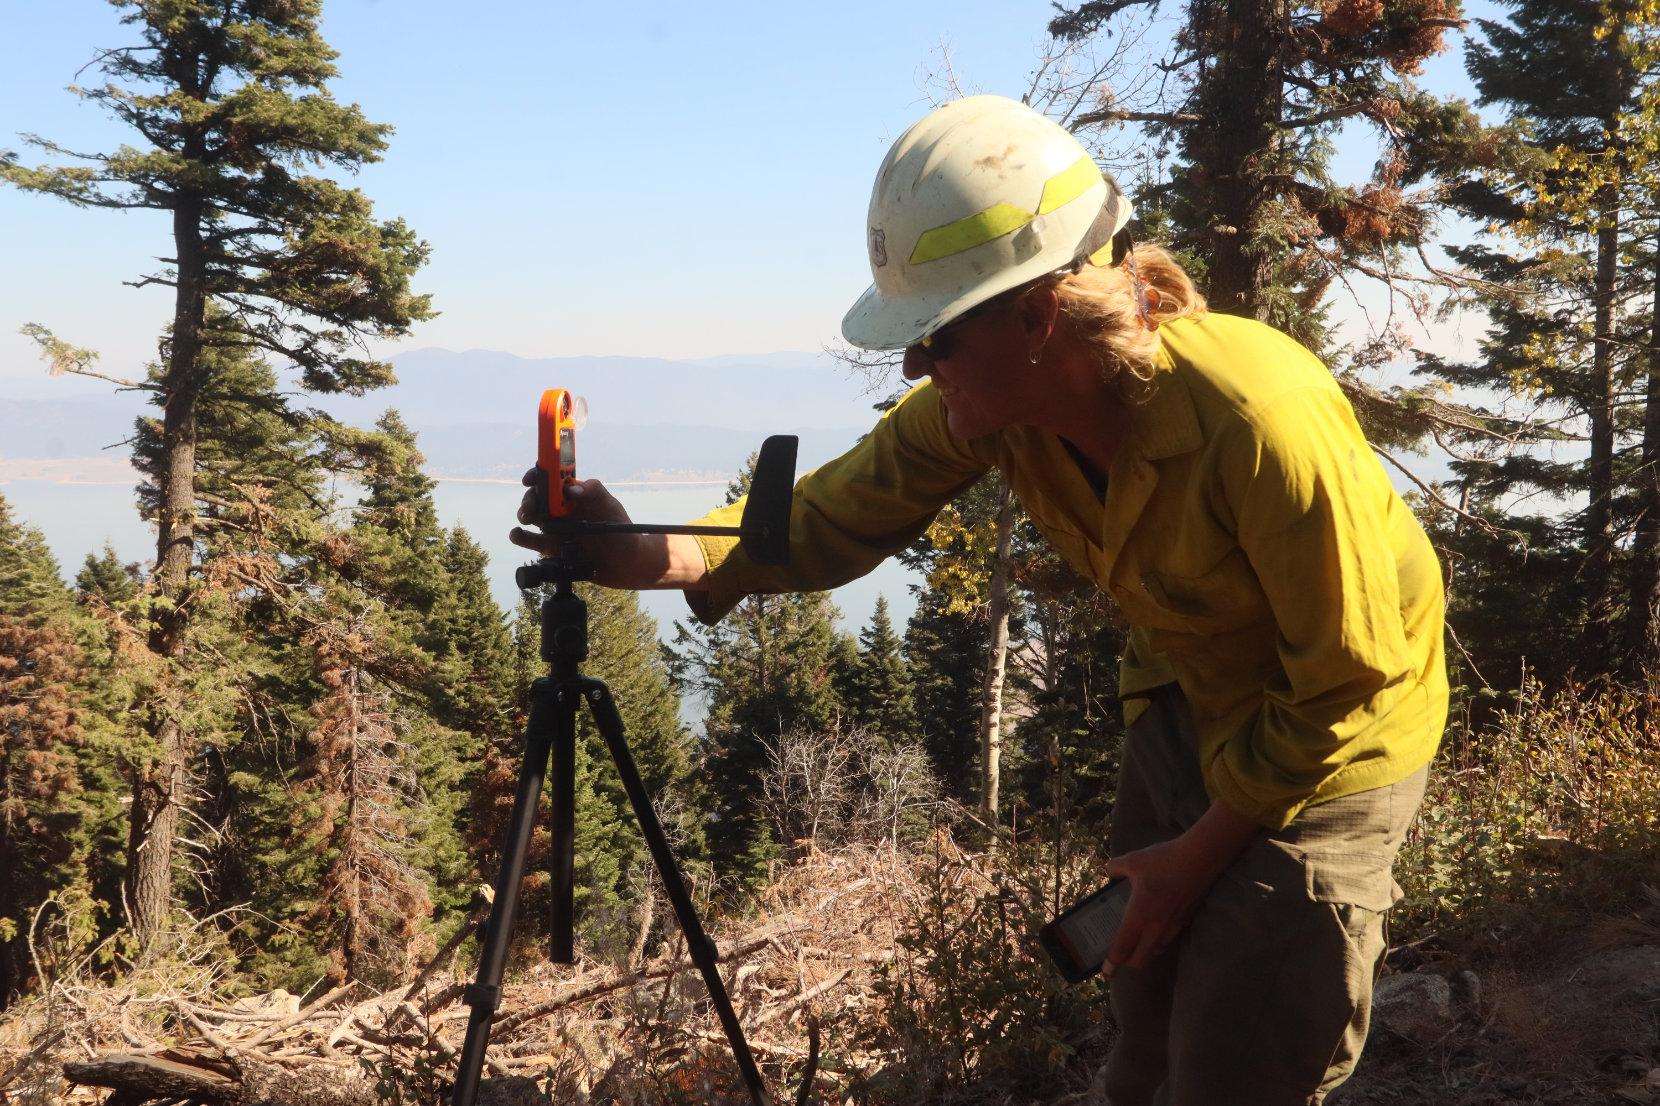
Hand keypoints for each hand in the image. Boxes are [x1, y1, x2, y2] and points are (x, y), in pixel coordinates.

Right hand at [508, 468, 706, 590]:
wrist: (627, 565)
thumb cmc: (623, 532)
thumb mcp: (611, 507)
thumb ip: (594, 492)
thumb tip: (570, 488)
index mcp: (576, 494)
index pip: (553, 478)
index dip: (538, 474)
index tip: (530, 478)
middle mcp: (564, 510)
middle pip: (538, 498)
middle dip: (530, 498)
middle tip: (530, 507)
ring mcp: (558, 529)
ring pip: (532, 517)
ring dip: (523, 514)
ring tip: (526, 519)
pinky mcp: (553, 548)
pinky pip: (533, 541)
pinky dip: (521, 537)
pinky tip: (517, 534)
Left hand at [1101, 800, 1260, 975]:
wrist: (1200, 860)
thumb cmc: (1163, 861)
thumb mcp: (1132, 860)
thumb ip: (1115, 868)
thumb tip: (1110, 872)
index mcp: (1138, 917)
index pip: (1123, 949)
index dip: (1112, 963)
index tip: (1106, 972)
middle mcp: (1155, 928)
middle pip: (1140, 960)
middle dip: (1128, 963)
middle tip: (1120, 956)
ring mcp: (1172, 928)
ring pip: (1155, 952)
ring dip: (1145, 953)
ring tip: (1136, 943)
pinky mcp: (1185, 922)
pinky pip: (1167, 941)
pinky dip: (1158, 942)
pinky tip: (1154, 929)